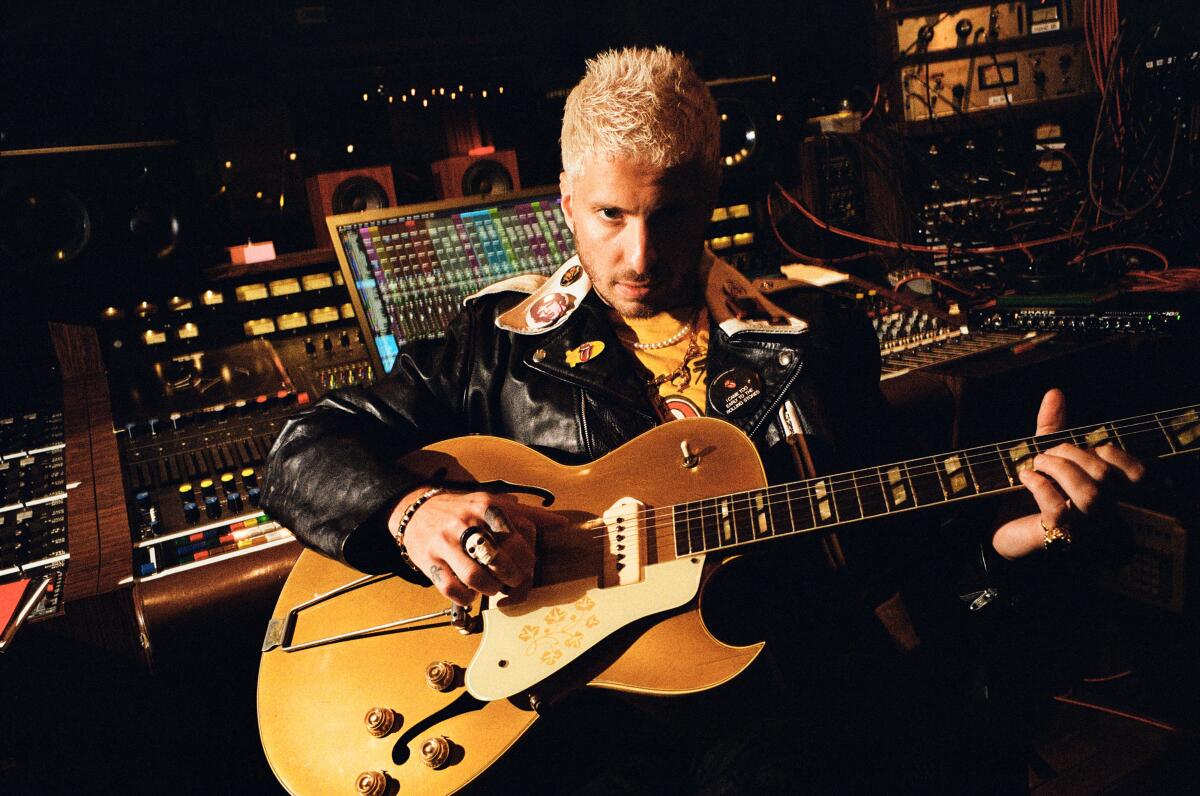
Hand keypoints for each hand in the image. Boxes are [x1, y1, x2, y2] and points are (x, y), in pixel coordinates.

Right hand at [389, 488, 562, 604]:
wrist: (417, 509)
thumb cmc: (464, 510)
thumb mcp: (494, 503)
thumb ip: (528, 515)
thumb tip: (563, 523)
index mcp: (486, 506)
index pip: (516, 537)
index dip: (527, 558)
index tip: (528, 566)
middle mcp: (465, 522)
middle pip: (498, 560)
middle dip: (512, 577)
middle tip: (514, 581)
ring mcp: (445, 543)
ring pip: (475, 577)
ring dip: (491, 589)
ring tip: (493, 587)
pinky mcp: (428, 561)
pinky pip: (451, 588)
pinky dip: (466, 597)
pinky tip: (471, 593)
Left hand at [992, 388, 1145, 558]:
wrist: (1002, 528)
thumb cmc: (1029, 491)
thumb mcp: (1043, 454)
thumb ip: (1053, 427)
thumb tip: (1055, 393)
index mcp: (1107, 492)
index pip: (1138, 476)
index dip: (1118, 454)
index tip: (1088, 446)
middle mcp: (1101, 512)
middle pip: (1106, 478)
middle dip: (1074, 454)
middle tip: (1047, 451)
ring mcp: (1081, 527)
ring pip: (1089, 494)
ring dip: (1059, 468)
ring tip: (1036, 462)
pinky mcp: (1056, 536)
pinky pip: (1059, 509)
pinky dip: (1040, 485)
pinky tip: (1025, 477)